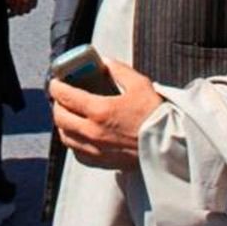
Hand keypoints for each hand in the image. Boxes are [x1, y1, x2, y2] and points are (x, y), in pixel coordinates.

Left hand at [48, 58, 163, 169]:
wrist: (170, 146)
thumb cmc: (156, 116)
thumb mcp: (140, 84)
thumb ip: (119, 71)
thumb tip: (105, 63)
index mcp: (99, 110)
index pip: (65, 96)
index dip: (56, 87)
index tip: (56, 82)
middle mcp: (92, 131)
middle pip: (60, 117)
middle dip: (56, 104)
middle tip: (61, 97)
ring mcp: (95, 149)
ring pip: (65, 136)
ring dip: (62, 124)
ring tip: (68, 115)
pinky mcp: (101, 162)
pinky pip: (77, 153)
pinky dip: (73, 142)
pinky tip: (79, 135)